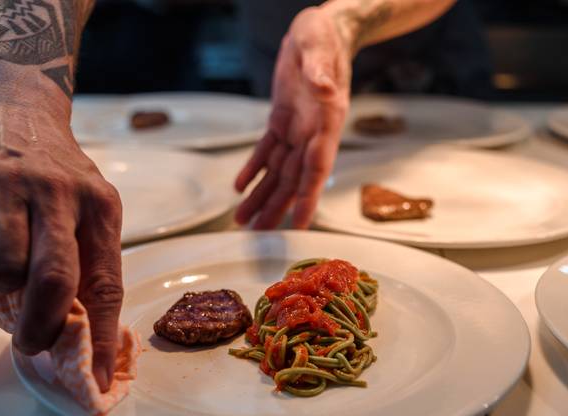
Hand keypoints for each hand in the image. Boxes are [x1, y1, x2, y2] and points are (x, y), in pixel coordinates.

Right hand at [0, 69, 122, 391]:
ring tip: (1, 260)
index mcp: (101, 207)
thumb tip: (82, 333)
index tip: (98, 377)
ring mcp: (9, 184)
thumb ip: (84, 258)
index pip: (106, 283)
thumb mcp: (86, 206)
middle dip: (41, 327)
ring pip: (1, 270)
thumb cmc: (55, 173)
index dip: (102, 336)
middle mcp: (60, 193)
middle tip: (30, 343)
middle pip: (54, 281)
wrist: (14, 105)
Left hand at [235, 6, 352, 228]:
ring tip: (243, 220)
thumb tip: (324, 90)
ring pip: (278, 171)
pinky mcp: (282, 120)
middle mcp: (313, 132)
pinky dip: (253, 169)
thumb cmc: (324, 36)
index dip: (308, 196)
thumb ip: (320, 70)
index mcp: (326, 121)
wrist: (323, 30)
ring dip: (261, 196)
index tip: (301, 223)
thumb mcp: (320, 46)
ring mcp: (297, 128)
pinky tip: (241, 187)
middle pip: (293, 179)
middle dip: (277, 207)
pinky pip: (266, 151)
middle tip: (258, 233)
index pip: (317, 166)